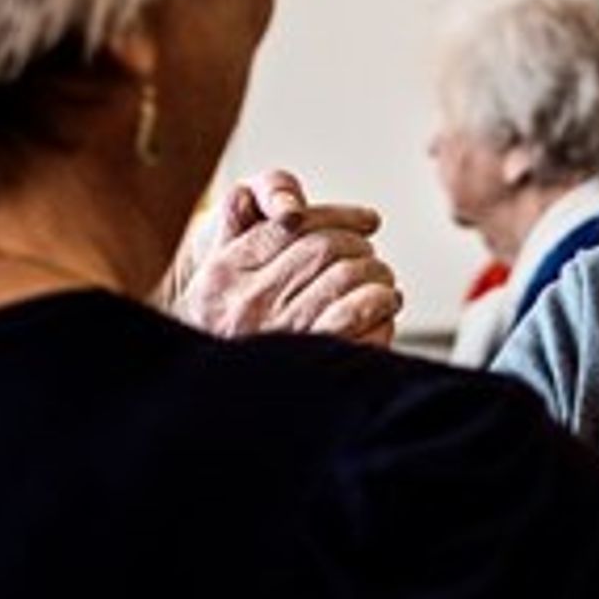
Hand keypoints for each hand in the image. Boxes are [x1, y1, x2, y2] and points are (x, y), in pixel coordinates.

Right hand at [170, 169, 403, 344]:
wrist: (213, 394)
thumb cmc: (225, 323)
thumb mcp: (216, 269)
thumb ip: (242, 219)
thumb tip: (289, 205)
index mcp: (226, 269)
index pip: (292, 224)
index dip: (340, 217)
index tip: (368, 220)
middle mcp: (247, 299)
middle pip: (324, 248)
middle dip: (359, 247)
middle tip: (371, 257)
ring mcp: (277, 330)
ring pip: (346, 276)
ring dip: (376, 273)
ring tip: (382, 281)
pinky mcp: (308, 356)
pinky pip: (355, 313)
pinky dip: (380, 302)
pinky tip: (385, 304)